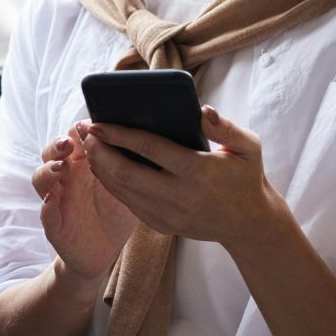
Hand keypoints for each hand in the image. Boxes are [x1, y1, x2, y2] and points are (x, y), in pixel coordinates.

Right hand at [32, 124, 137, 282]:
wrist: (105, 252)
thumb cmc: (115, 214)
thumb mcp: (127, 186)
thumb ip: (127, 164)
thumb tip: (144, 136)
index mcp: (82, 165)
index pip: (73, 139)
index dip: (77, 130)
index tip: (89, 125)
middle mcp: (66, 178)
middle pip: (51, 153)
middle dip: (57, 144)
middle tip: (70, 142)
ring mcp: (57, 200)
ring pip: (41, 179)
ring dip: (48, 170)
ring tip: (61, 168)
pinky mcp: (54, 225)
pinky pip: (45, 214)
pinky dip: (46, 207)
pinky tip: (51, 201)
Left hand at [78, 105, 281, 251]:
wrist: (249, 224)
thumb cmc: (246, 177)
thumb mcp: (249, 148)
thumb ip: (226, 127)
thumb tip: (201, 110)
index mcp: (199, 172)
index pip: (151, 149)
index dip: (120, 135)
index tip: (98, 122)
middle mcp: (180, 196)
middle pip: (126, 173)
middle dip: (100, 151)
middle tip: (86, 132)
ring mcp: (168, 214)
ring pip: (122, 191)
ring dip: (100, 167)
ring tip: (89, 145)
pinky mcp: (161, 225)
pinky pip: (128, 203)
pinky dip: (111, 184)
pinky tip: (103, 166)